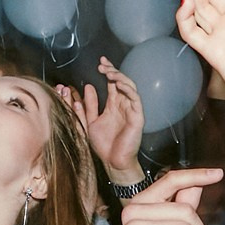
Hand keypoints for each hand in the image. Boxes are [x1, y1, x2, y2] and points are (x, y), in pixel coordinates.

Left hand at [57, 56, 144, 182]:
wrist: (114, 162)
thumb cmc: (104, 145)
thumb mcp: (90, 122)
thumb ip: (89, 105)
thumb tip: (87, 87)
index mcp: (113, 105)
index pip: (112, 83)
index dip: (108, 71)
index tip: (100, 62)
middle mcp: (123, 105)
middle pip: (121, 82)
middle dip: (112, 71)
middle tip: (102, 65)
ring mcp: (131, 110)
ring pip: (129, 87)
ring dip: (120, 77)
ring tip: (110, 72)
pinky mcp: (137, 116)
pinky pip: (135, 99)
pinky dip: (128, 90)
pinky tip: (119, 84)